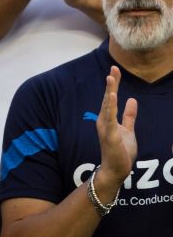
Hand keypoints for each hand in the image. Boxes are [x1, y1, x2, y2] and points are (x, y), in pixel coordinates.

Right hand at [95, 65, 138, 194]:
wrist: (116, 169)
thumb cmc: (121, 151)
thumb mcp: (129, 130)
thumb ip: (129, 115)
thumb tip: (132, 100)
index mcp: (108, 118)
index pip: (110, 98)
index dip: (113, 84)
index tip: (115, 70)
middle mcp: (103, 120)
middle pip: (107, 98)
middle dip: (111, 83)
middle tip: (113, 68)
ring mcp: (106, 127)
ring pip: (107, 105)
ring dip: (109, 91)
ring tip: (111, 77)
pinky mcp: (110, 135)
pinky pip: (110, 118)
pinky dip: (110, 106)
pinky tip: (112, 96)